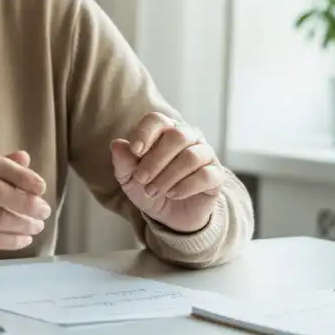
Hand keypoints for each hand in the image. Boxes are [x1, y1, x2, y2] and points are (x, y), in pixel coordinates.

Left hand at [111, 112, 223, 233]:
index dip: (146, 133)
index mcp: (165, 131)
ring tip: (153, 191)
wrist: (170, 215)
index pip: (157, 120)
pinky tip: (172, 194)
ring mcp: (205, 155)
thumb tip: (117, 145)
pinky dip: (185, 186)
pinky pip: (206, 175)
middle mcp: (188, 137)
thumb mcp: (129, 178)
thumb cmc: (149, 187)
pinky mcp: (217, 176)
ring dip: (168, 176)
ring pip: (191, 156)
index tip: (135, 151)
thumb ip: (123, 161)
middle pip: (177, 136)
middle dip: (155, 160)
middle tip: (141, 179)